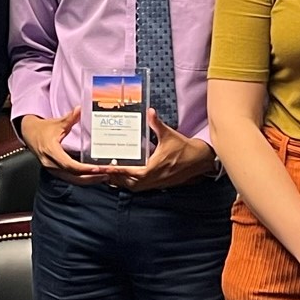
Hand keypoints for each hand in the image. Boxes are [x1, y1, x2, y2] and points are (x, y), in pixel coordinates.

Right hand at [17, 108, 108, 184]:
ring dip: (90, 180)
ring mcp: (53, 170)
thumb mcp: (56, 123)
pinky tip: (95, 176)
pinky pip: (71, 179)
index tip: (98, 168)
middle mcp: (52, 164)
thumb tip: (80, 109)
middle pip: (74, 177)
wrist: (30, 135)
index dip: (84, 169)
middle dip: (92, 177)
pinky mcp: (56, 172)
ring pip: (73, 180)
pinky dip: (84, 179)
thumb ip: (70, 118)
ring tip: (105, 176)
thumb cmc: (42, 129)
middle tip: (108, 173)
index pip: (70, 165)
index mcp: (51, 152)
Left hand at [95, 111, 216, 191]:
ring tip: (109, 174)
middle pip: (127, 183)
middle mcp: (152, 179)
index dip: (114, 170)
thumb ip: (157, 124)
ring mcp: (155, 183)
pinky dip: (131, 184)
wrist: (199, 160)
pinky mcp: (159, 184)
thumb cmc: (184, 148)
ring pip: (133, 187)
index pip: (128, 172)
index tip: (101, 168)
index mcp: (152, 169)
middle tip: (100, 171)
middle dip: (113, 178)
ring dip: (121, 182)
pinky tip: (125, 178)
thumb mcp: (169, 134)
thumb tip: (150, 112)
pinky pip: (140, 187)